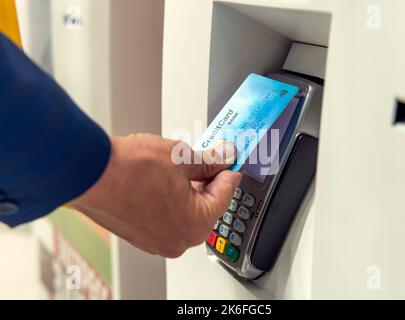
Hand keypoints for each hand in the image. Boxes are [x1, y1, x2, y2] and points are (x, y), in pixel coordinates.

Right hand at [70, 134, 241, 257]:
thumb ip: (209, 161)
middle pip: (206, 206)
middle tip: (209, 159)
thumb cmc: (130, 169)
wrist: (89, 173)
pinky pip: (167, 218)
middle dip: (209, 181)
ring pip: (186, 212)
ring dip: (190, 190)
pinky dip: (172, 200)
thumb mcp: (182, 157)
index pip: (225, 195)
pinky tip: (166, 180)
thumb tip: (224, 157)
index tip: (229, 160)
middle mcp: (178, 240)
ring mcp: (157, 241)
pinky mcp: (141, 236)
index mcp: (195, 224)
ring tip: (184, 166)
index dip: (228, 172)